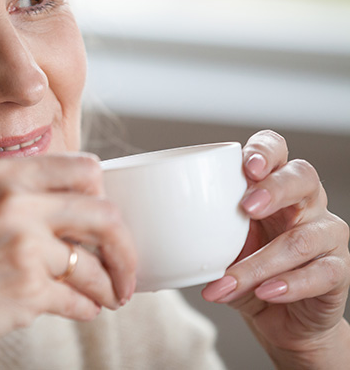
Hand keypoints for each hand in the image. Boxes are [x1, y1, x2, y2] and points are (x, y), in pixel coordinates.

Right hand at [0, 154, 136, 367]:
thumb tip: (77, 211)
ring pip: (95, 263)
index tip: (106, 222)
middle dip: (124, 248)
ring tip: (105, 298)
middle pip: (104, 214)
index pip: (84, 169)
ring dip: (107, 286)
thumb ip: (18, 198)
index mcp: (3, 172)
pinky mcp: (28, 287)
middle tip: (124, 270)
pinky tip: (80, 311)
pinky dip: (86, 308)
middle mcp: (16, 200)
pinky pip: (77, 299)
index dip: (103, 198)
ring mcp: (24, 243)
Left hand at [202, 130, 349, 367]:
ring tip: (231, 278)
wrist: (279, 318)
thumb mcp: (217, 244)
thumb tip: (140, 218)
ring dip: (262, 261)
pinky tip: (265, 292)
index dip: (265, 151)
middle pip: (304, 178)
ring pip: (304, 237)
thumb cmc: (245, 269)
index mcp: (273, 186)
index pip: (277, 150)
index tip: (246, 166)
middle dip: (275, 189)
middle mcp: (306, 204)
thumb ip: (196, 225)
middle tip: (246, 207)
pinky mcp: (337, 271)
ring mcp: (326, 236)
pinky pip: (322, 273)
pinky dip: (289, 284)